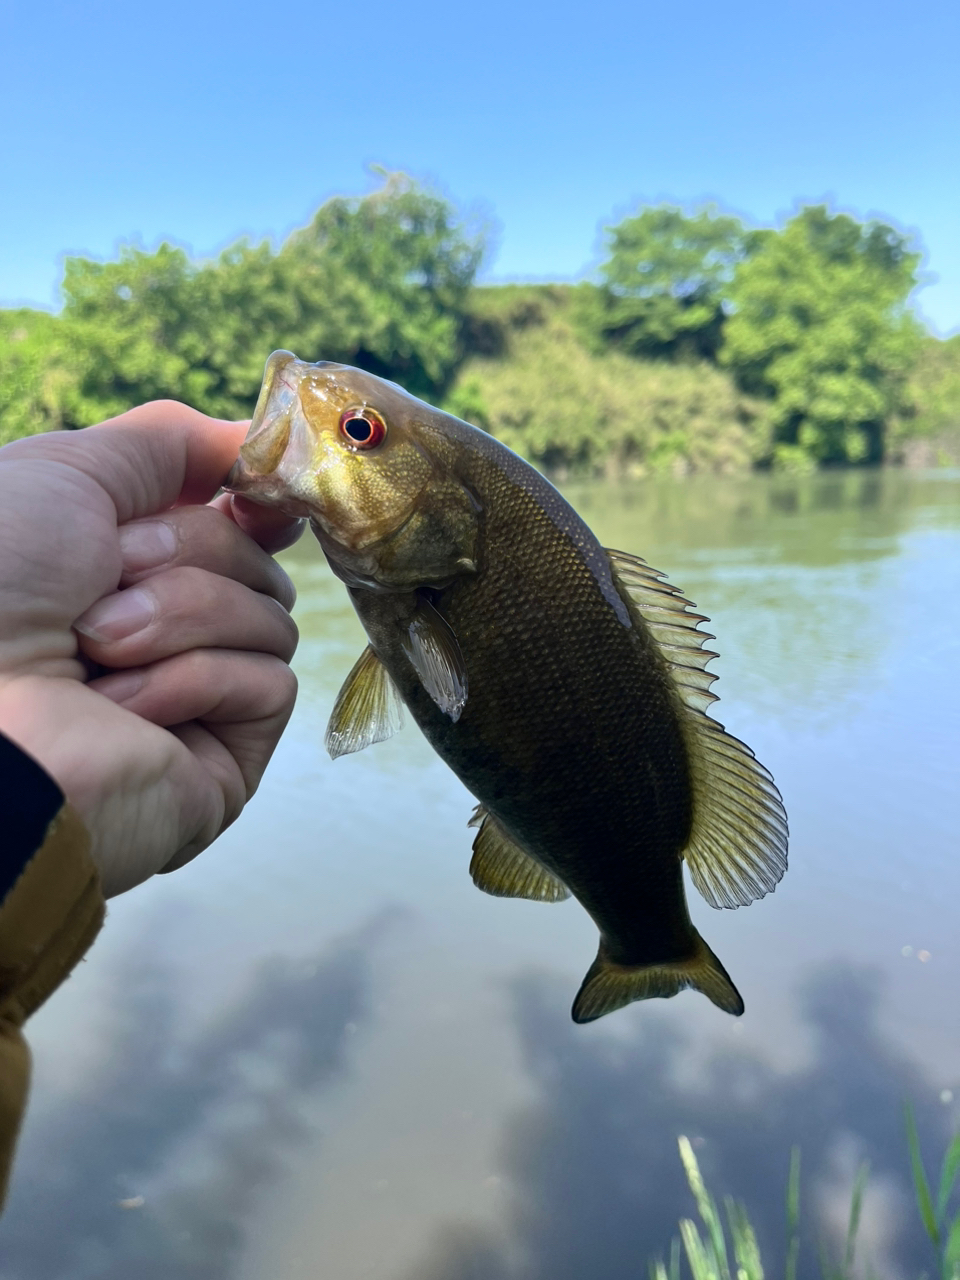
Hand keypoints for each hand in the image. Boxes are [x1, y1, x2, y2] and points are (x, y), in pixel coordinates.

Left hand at [0, 401, 303, 896]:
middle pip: (256, 560)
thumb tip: (254, 440)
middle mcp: (161, 631)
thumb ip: (169, 442)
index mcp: (121, 566)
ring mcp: (195, 698)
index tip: (256, 491)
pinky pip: (268, 683)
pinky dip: (196, 680)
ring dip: (181, 616)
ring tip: (97, 649)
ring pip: (270, 617)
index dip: (252, 501)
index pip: (232, 523)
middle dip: (187, 553)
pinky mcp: (223, 758)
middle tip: (106, 581)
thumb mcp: (69, 471)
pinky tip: (123, 706)